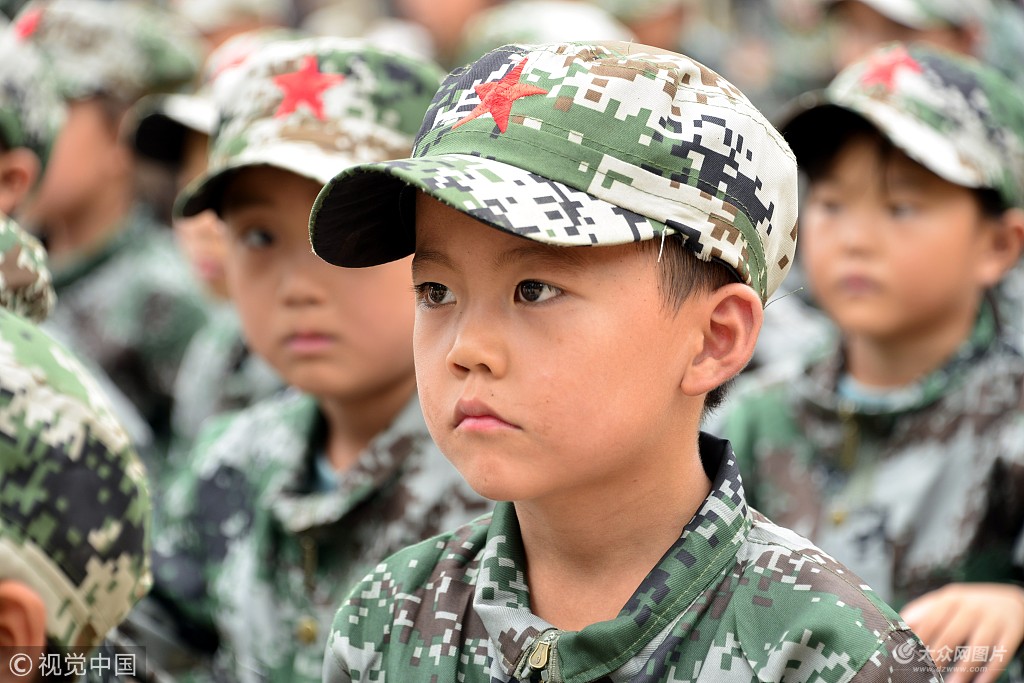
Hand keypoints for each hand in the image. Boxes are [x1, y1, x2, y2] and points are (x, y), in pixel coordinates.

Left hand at [900, 583, 1023, 682]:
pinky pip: (1002, 654)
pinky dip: (991, 670)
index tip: (908, 657)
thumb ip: (924, 612)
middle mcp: (971, 608)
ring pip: (977, 647)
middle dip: (937, 657)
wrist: (1011, 600)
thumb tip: (899, 625)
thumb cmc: (970, 605)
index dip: (919, 641)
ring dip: (963, 669)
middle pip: (950, 635)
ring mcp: (993, 620)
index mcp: (950, 600)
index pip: (930, 622)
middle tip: (926, 674)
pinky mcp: (1011, 632)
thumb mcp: (948, 601)